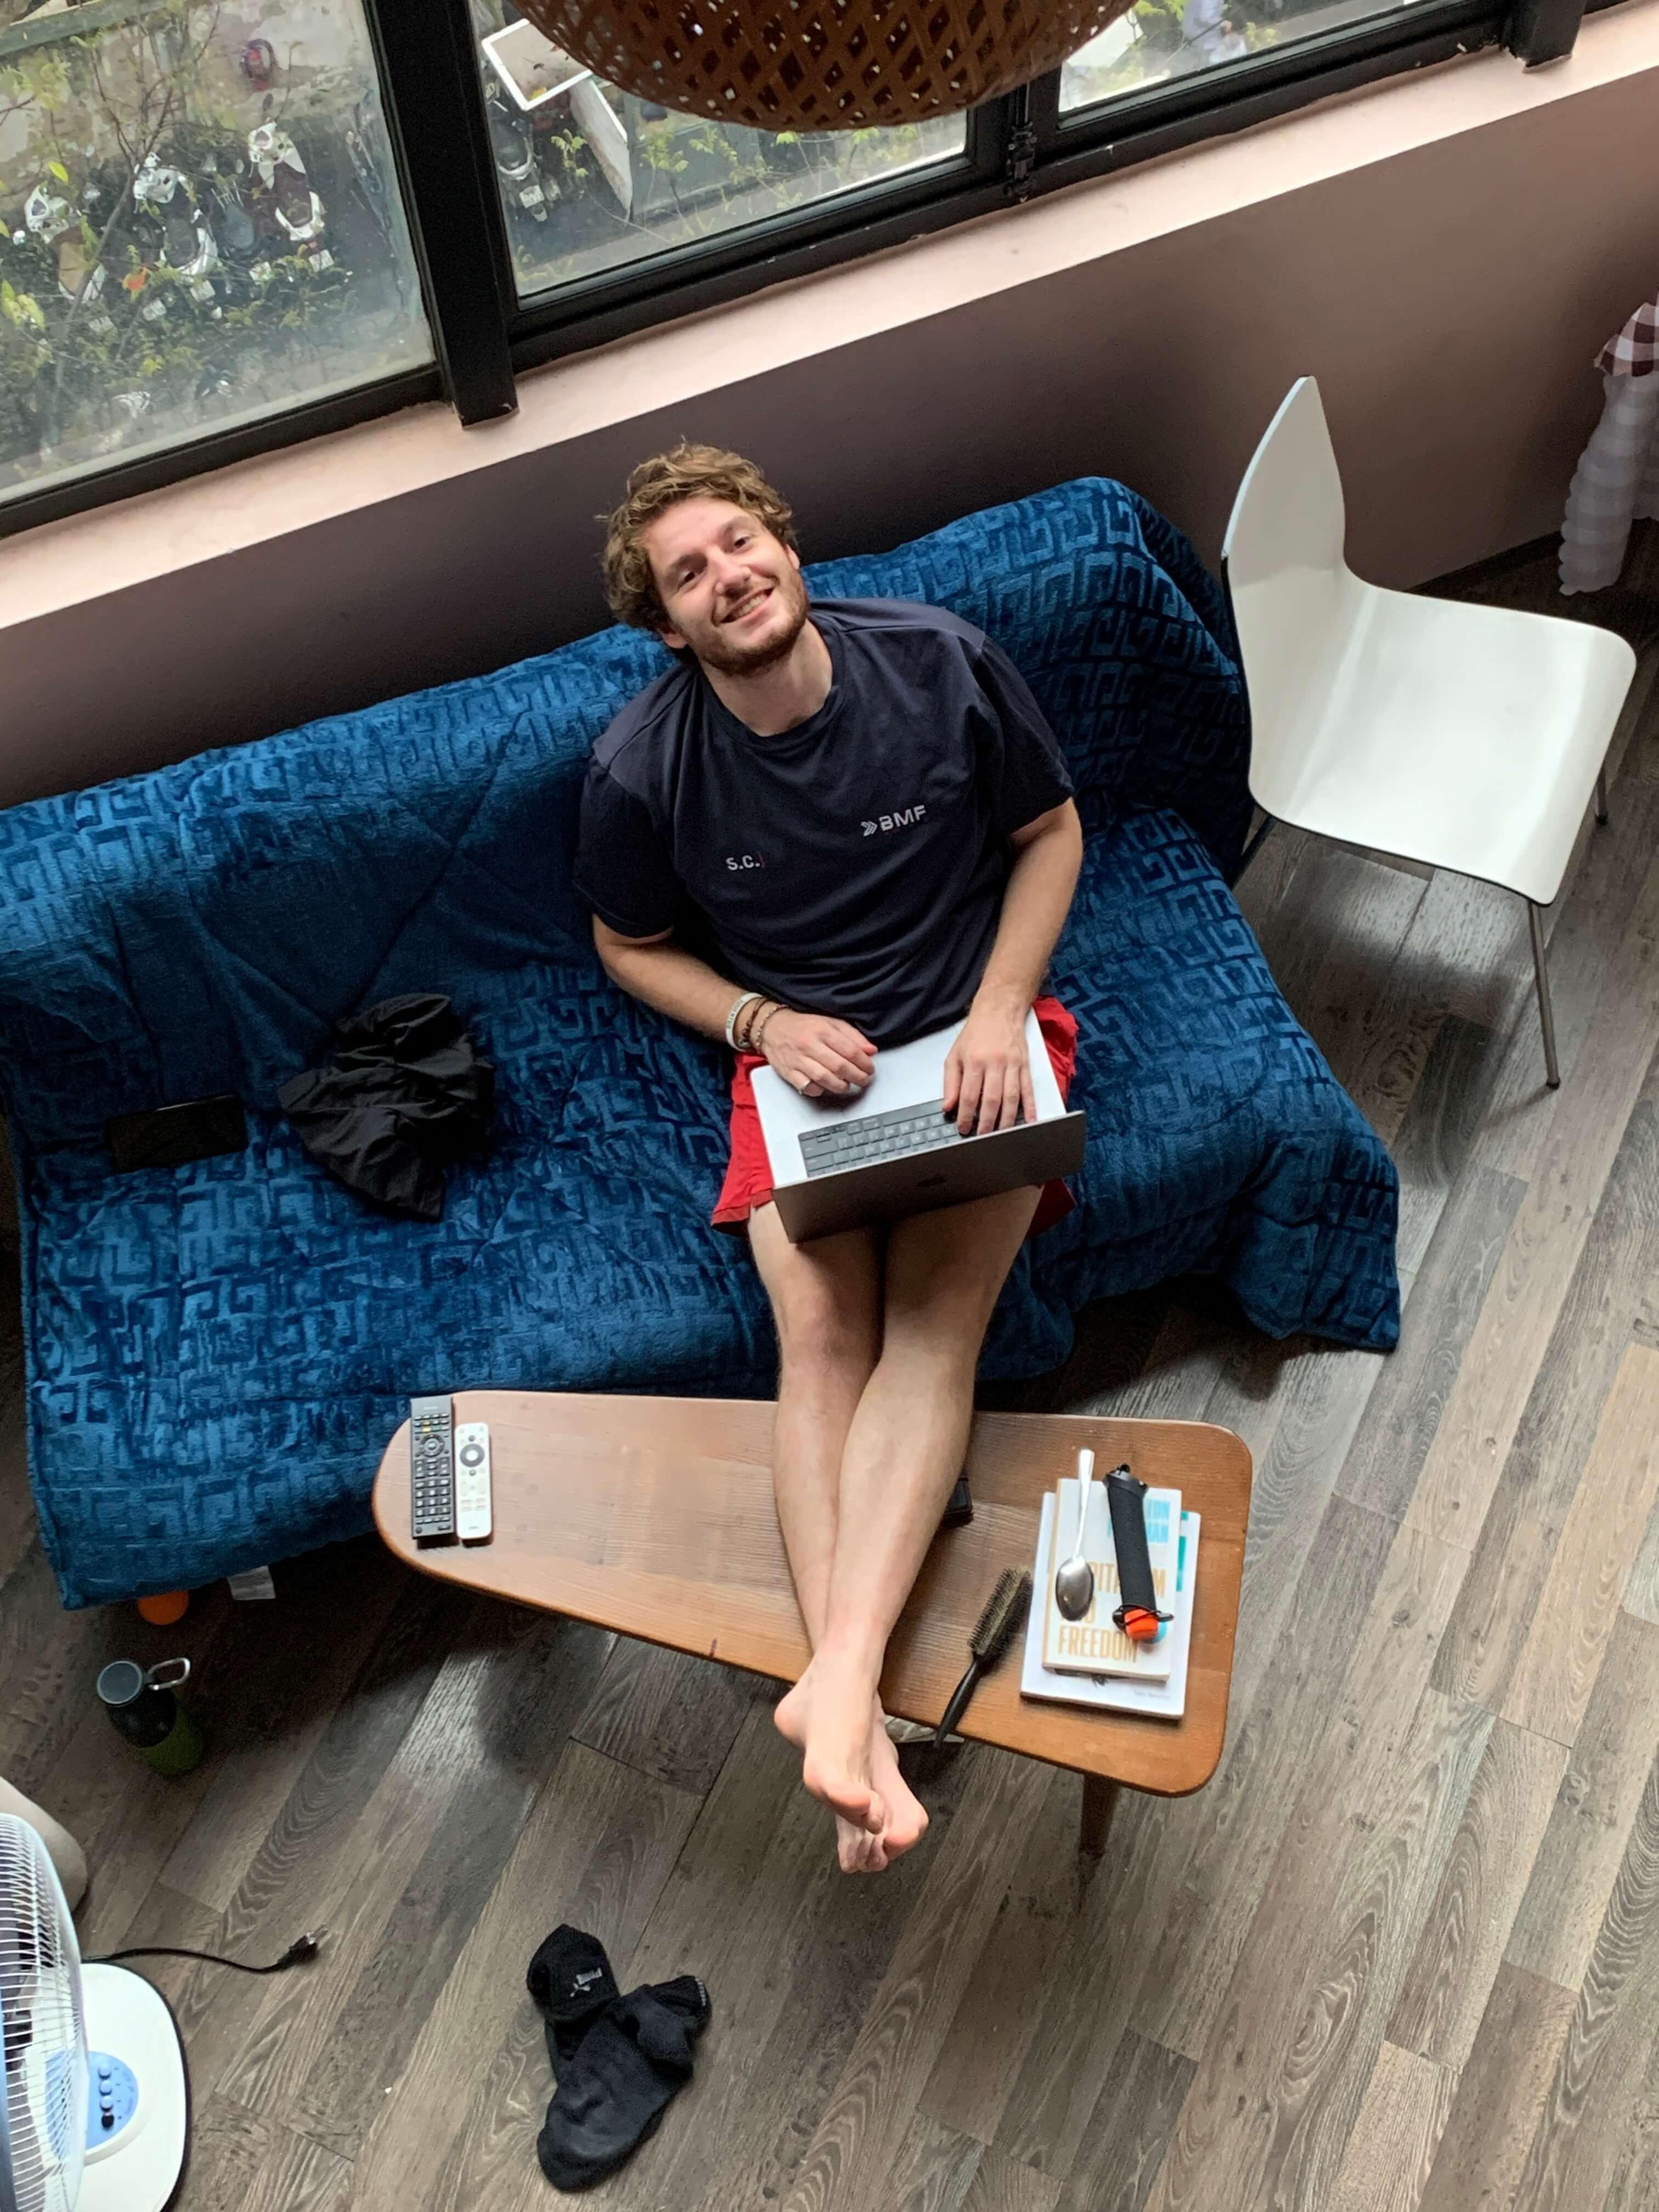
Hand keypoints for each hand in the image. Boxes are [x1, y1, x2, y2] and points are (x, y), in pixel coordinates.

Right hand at [761, 1010, 876, 1097]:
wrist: (772, 1028)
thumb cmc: (804, 1026)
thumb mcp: (830, 1023)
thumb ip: (852, 1036)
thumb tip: (871, 1050)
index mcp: (823, 1030)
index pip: (850, 1050)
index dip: (865, 1063)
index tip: (870, 1068)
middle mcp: (810, 1045)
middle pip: (840, 1066)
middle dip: (857, 1076)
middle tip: (864, 1080)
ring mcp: (798, 1060)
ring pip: (824, 1078)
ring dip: (841, 1086)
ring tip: (847, 1085)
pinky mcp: (788, 1072)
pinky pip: (807, 1087)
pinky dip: (819, 1090)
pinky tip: (826, 1087)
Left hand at [944, 1000, 1033, 1134]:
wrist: (999, 1011)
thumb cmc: (976, 1033)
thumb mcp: (955, 1054)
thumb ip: (951, 1082)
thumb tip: (948, 1106)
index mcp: (975, 1060)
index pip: (970, 1095)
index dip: (966, 1115)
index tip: (964, 1128)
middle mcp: (995, 1063)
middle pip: (992, 1099)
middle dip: (987, 1123)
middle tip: (982, 1137)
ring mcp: (1013, 1064)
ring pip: (1011, 1098)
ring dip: (1007, 1120)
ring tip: (1001, 1135)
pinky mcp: (1025, 1065)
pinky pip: (1028, 1090)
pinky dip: (1030, 1107)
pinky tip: (1029, 1121)